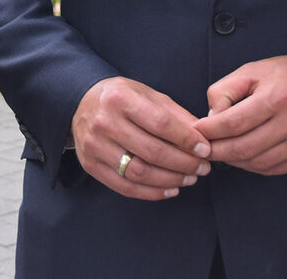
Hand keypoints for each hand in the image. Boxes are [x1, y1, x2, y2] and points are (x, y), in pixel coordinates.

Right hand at [70, 77, 211, 199]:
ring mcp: (95, 146)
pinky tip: (170, 189)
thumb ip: (175, 114)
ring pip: (139, 172)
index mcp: (120, 98)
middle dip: (184, 163)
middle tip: (202, 167)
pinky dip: (152, 192)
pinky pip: (125, 187)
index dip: (186, 139)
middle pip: (152, 151)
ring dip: (171, 180)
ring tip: (189, 179)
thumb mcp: (147, 94)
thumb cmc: (121, 98)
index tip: (205, 149)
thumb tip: (203, 137)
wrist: (81, 103)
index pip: (160, 123)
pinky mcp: (91, 165)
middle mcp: (104, 122)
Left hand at [196, 54, 286, 175]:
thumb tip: (211, 117)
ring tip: (222, 152)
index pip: (232, 124)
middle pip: (243, 148)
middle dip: (217, 151)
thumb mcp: (253, 70)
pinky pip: (274, 169)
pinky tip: (244, 157)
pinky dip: (253, 166)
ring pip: (257, 163)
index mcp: (276, 98)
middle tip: (202, 148)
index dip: (209, 131)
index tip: (196, 132)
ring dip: (233, 161)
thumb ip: (225, 91)